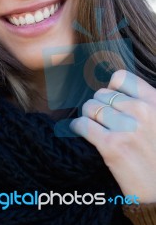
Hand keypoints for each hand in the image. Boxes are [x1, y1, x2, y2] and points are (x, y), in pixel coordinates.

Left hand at [70, 70, 155, 202]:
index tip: (111, 99)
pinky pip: (83, 124)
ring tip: (94, 126)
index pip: (121, 78)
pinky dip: (77, 126)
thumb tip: (115, 92)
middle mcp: (141, 111)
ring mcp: (125, 128)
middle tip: (102, 120)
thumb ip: (144, 103)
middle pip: (102, 94)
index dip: (112, 88)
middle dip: (99, 105)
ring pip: (90, 107)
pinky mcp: (111, 146)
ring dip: (88, 116)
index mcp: (154, 102)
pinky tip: (81, 131)